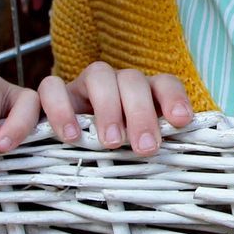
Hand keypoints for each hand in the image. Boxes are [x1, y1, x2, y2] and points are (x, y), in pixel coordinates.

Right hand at [38, 62, 191, 156]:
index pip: (163, 83)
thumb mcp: (133, 150)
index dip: (174, 97)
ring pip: (98, 74)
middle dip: (141, 113)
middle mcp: (116, 83)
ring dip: (108, 108)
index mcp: (143, 94)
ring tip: (112, 142)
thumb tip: (173, 160)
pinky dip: (61, 109)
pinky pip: (52, 87)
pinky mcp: (54, 94)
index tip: (181, 121)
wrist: (59, 152)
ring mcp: (84, 85)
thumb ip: (149, 146)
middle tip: (144, 147)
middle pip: (132, 79)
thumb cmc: (110, 153)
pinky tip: (71, 136)